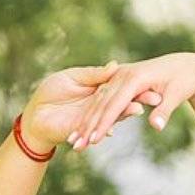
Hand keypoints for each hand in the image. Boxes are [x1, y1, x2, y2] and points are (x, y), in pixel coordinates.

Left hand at [19, 63, 153, 149]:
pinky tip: (117, 126)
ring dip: (127, 112)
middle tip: (158, 97)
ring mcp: (93, 116)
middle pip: (123, 100)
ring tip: (139, 109)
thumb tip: (114, 66)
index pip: (122, 87)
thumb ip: (93, 74)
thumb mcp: (73, 77)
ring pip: (113, 114)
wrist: (35, 114)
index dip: (138, 86)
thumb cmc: (51, 90)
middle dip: (140, 99)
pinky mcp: (84, 129)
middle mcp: (100, 103)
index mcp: (99, 90)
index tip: (156, 83)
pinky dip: (107, 127)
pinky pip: (98, 128)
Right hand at [68, 52, 194, 150]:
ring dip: (85, 121)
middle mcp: (122, 75)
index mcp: (135, 78)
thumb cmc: (183, 79)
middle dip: (88, 126)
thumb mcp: (177, 94)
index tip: (93, 141)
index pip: (114, 105)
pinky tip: (82, 128)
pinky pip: (101, 97)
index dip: (103, 123)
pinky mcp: (118, 79)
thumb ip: (164, 110)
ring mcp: (118, 76)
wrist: (184, 64)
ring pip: (97, 101)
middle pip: (101, 104)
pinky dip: (91, 113)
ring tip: (73, 141)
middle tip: (76, 146)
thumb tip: (157, 127)